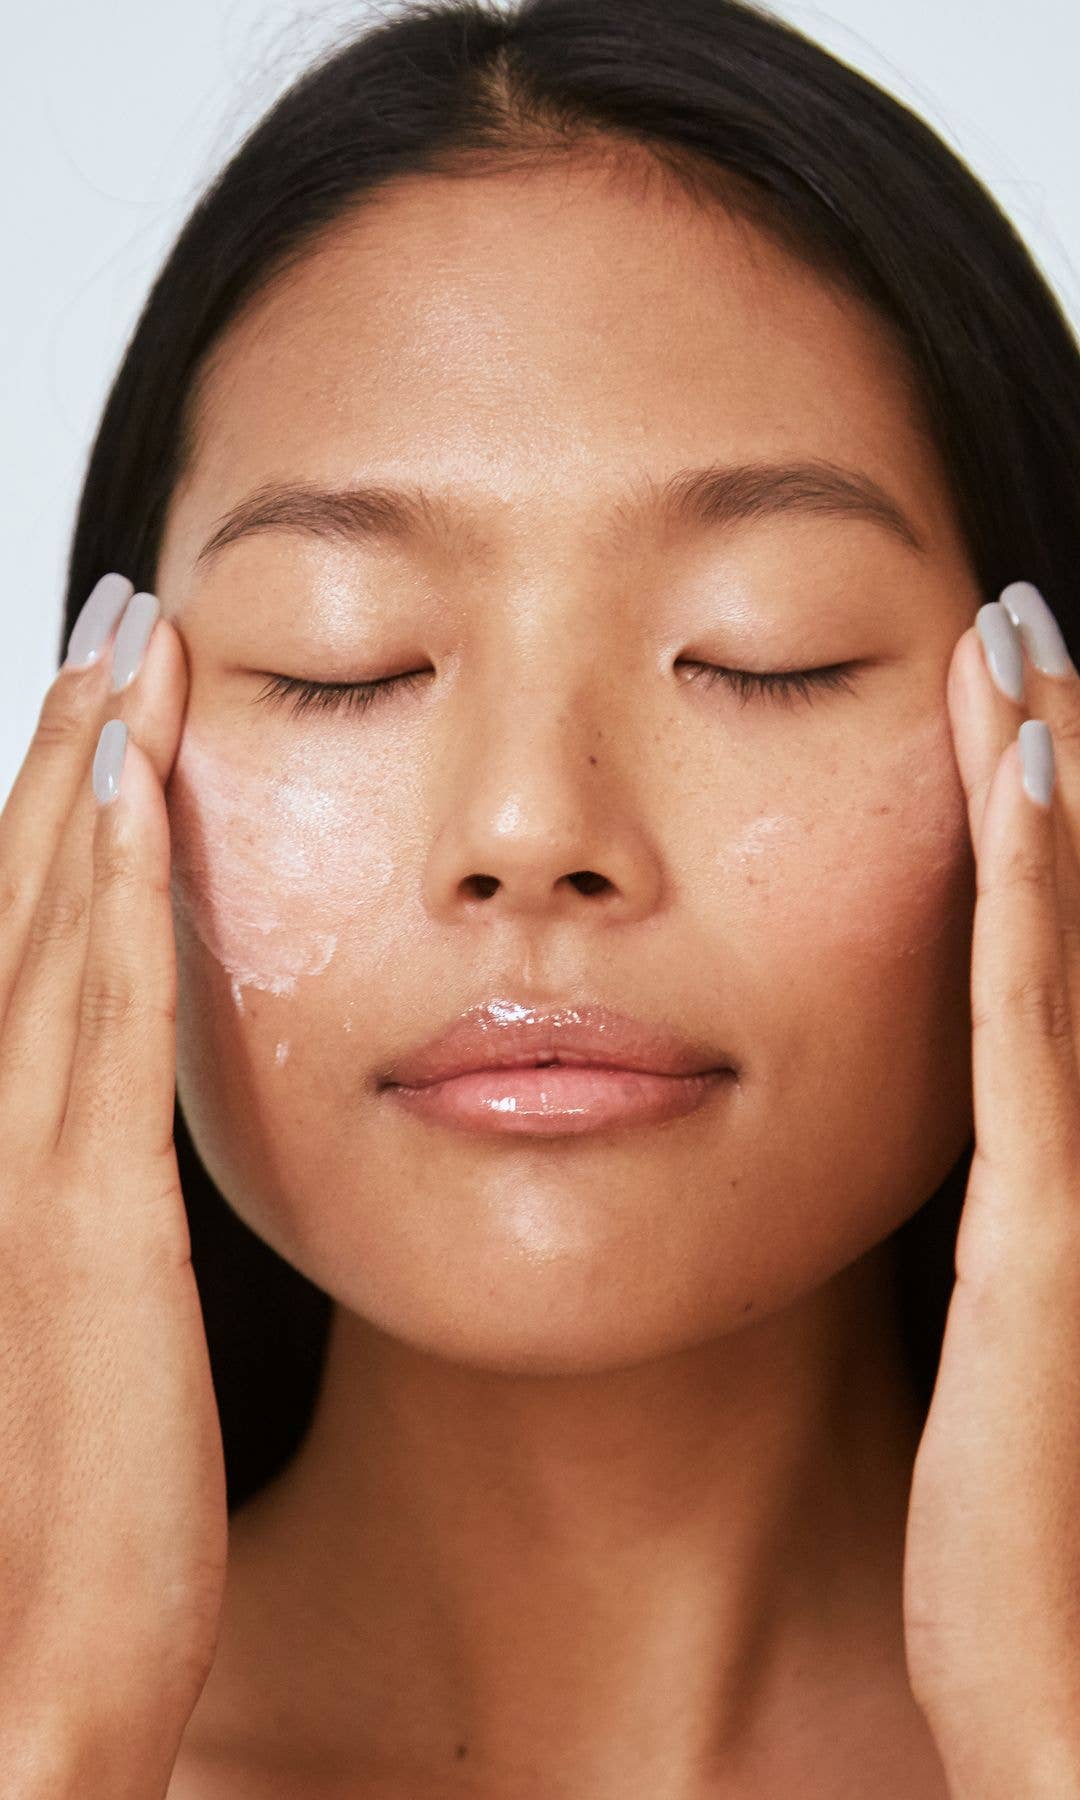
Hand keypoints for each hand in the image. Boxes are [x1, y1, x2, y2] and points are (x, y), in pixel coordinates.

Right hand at [0, 577, 226, 1792]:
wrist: (19, 1698)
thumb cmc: (52, 1549)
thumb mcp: (65, 1351)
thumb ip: (77, 1224)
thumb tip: (107, 1137)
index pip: (12, 956)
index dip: (48, 820)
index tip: (99, 715)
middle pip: (16, 909)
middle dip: (61, 756)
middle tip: (108, 629)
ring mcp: (17, 1179)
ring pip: (45, 932)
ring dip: (82, 783)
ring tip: (123, 657)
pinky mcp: (82, 1229)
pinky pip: (95, 1022)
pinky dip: (104, 897)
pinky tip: (133, 797)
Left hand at [902, 581, 1079, 1796]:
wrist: (1063, 1702)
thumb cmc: (1029, 1555)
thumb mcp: (1010, 1359)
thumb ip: (1003, 1238)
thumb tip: (987, 1160)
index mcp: (1068, 1177)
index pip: (1068, 963)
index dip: (1057, 831)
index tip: (1020, 718)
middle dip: (1064, 769)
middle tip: (1027, 636)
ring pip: (1073, 946)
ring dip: (1051, 794)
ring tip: (1021, 657)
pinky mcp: (1044, 1236)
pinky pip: (1035, 1036)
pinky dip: (1034, 905)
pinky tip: (1018, 792)